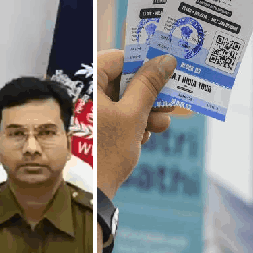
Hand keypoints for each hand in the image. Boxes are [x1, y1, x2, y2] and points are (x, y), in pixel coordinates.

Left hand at [97, 49, 175, 197]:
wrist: (89, 193)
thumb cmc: (106, 151)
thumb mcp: (133, 115)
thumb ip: (149, 85)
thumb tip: (166, 60)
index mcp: (86, 82)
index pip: (118, 58)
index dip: (145, 64)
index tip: (167, 71)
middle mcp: (82, 93)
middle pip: (122, 80)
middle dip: (148, 93)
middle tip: (171, 100)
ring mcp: (85, 111)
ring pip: (121, 100)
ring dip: (144, 111)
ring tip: (160, 125)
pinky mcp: (91, 128)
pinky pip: (115, 117)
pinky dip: (132, 124)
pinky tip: (143, 138)